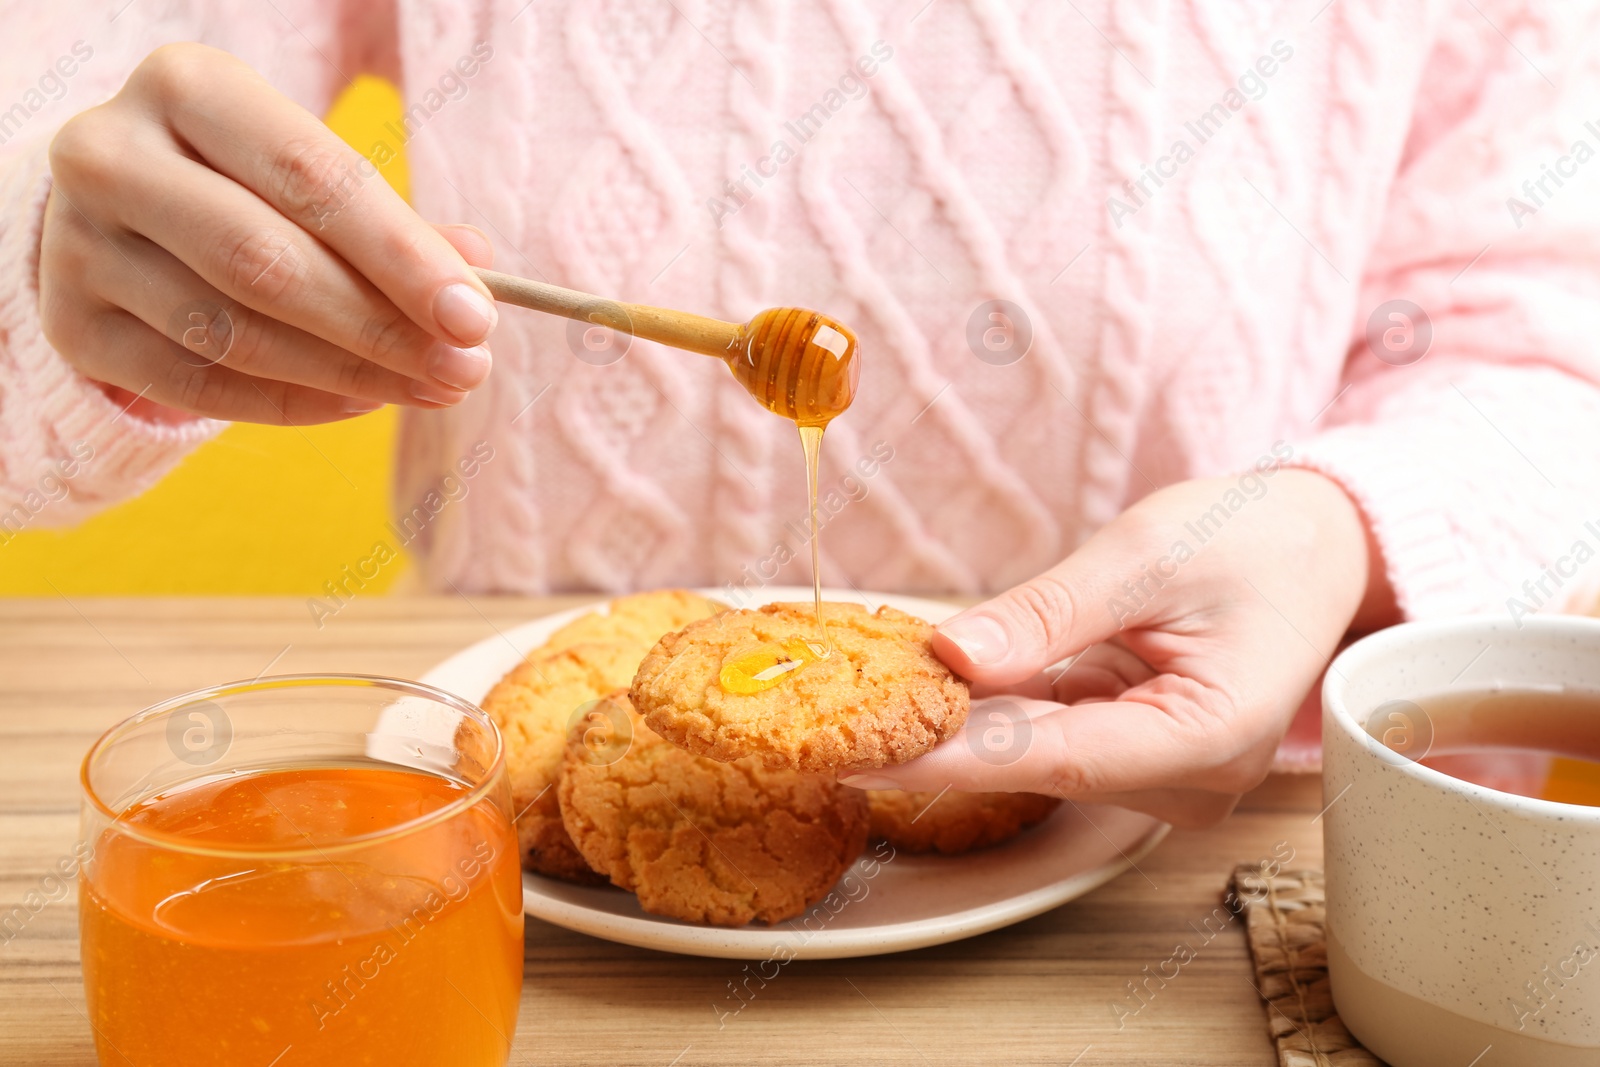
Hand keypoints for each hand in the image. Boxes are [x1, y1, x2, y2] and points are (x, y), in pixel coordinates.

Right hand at [39, 43, 497, 424]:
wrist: (114, 211)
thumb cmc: (241, 184)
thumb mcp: (307, 173)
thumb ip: (391, 221)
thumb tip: (477, 267)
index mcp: (185, 88)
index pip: (310, 179)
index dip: (401, 255)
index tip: (475, 316)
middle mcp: (111, 157)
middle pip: (265, 263)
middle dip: (381, 327)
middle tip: (465, 368)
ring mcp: (79, 246)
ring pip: (234, 333)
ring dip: (350, 373)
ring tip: (431, 387)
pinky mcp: (74, 328)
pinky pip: (201, 385)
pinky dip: (294, 402)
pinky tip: (362, 399)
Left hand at [842, 469, 1396, 827]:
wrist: (1319, 549)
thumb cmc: (1255, 540)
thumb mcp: (1146, 555)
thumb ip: (1048, 613)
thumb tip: (950, 654)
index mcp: (1208, 734)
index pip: (1050, 758)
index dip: (945, 759)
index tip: (857, 754)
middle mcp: (1187, 779)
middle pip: (1033, 763)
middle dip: (930, 737)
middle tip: (826, 715)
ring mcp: (1161, 775)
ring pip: (1031, 753)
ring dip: (952, 721)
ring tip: (855, 692)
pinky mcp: (1135, 754)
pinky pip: (1047, 735)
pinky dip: (988, 708)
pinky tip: (918, 686)